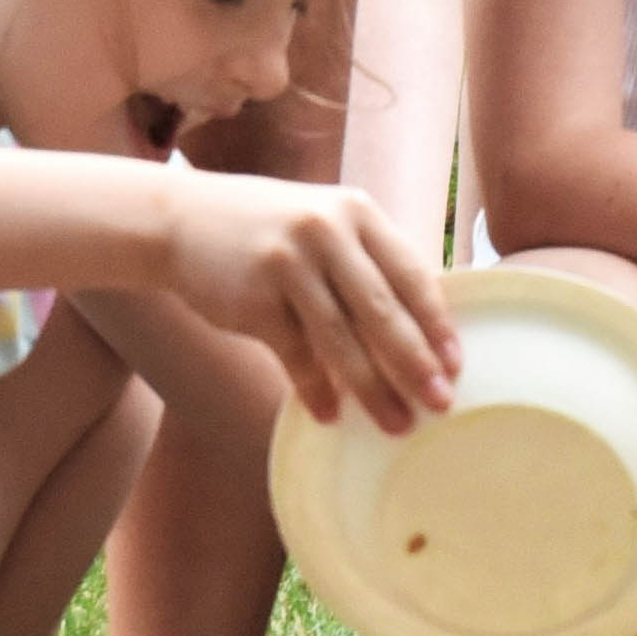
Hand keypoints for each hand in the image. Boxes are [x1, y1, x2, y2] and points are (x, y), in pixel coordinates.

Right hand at [163, 169, 459, 432]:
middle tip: (440, 403)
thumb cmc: (271, 230)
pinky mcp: (252, 298)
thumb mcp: (325, 223)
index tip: (455, 364)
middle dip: (414, 363)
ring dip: (372, 388)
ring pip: (341, 339)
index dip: (436, 323)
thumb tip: (424, 329)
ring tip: (395, 423)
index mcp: (356, 212)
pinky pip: (295, 354)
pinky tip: (330, 414)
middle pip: (382, 310)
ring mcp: (286, 264)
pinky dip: (315, 388)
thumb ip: (369, 262)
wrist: (180, 219)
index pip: (411, 273)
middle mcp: (325, 231)